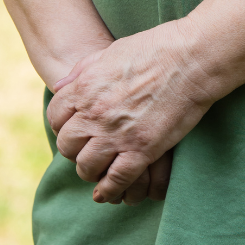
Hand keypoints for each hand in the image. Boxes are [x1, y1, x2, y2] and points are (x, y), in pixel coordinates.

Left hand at [50, 21, 216, 204]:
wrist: (190, 59)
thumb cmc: (152, 50)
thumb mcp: (107, 53)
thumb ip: (81, 71)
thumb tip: (60, 87)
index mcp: (84, 88)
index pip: (55, 118)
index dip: (62, 127)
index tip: (72, 131)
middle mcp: (95, 113)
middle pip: (67, 145)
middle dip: (74, 151)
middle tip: (85, 152)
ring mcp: (117, 133)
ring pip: (87, 166)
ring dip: (90, 171)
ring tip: (96, 172)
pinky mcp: (143, 149)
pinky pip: (117, 179)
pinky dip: (109, 189)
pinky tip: (107, 193)